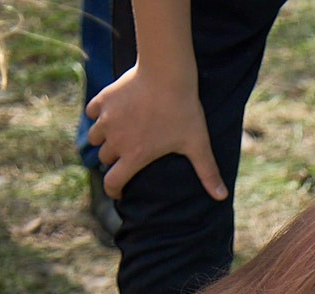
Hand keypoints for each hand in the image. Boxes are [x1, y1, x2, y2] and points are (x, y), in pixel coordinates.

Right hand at [85, 63, 227, 201]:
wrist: (167, 75)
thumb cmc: (183, 111)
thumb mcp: (197, 143)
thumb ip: (207, 172)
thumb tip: (222, 197)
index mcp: (134, 156)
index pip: (113, 182)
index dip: (114, 191)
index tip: (118, 193)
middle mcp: (116, 140)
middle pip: (105, 158)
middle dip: (114, 161)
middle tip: (124, 158)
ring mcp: (107, 119)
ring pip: (94, 137)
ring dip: (103, 140)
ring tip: (115, 137)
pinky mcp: (103, 100)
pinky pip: (91, 113)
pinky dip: (97, 116)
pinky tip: (109, 115)